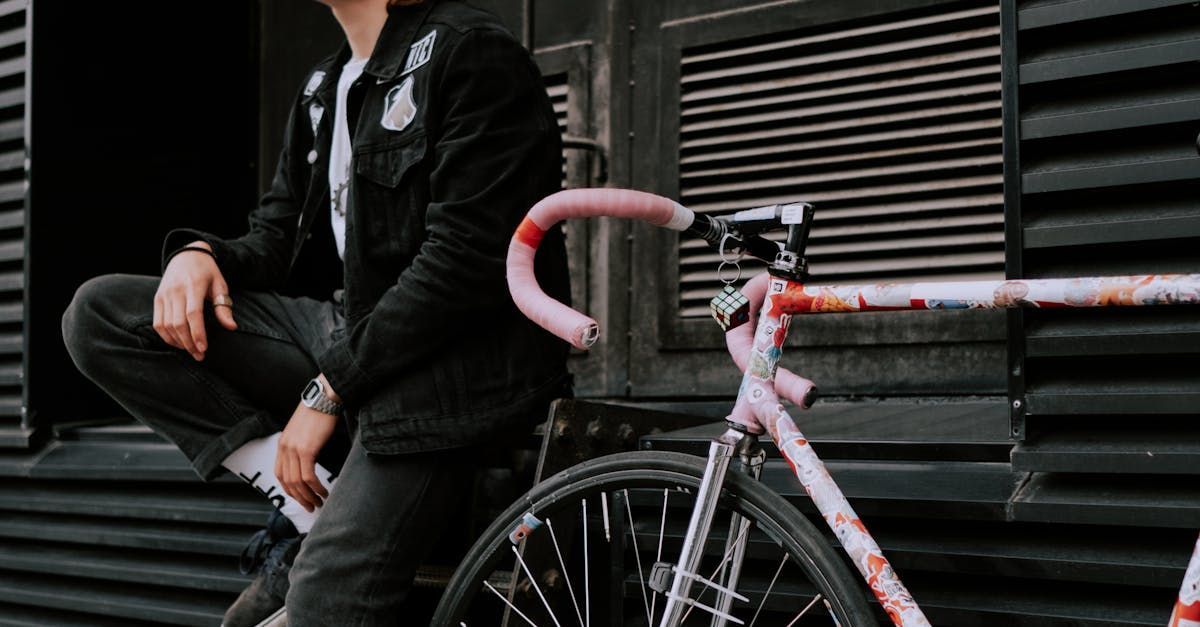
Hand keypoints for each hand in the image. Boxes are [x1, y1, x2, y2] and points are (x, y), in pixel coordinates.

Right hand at [154, 240, 236, 360]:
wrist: (186, 255)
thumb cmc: (207, 272)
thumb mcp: (220, 284)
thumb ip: (224, 306)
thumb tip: (231, 327)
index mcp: (194, 285)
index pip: (193, 314)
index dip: (197, 333)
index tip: (204, 348)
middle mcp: (176, 290)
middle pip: (178, 322)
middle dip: (189, 343)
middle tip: (200, 355)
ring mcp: (164, 295)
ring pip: (166, 325)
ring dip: (178, 342)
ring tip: (191, 350)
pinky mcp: (157, 299)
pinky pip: (157, 322)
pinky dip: (166, 336)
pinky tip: (178, 342)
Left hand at [276, 401, 337, 511]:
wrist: (324, 397)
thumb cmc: (318, 412)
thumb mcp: (304, 430)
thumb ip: (302, 444)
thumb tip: (310, 460)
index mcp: (283, 444)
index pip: (280, 474)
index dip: (289, 490)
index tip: (300, 498)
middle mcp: (284, 448)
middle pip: (288, 482)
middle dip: (299, 498)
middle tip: (310, 507)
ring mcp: (294, 449)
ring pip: (297, 482)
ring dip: (308, 496)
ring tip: (318, 503)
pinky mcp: (306, 450)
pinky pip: (308, 476)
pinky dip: (316, 487)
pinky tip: (324, 492)